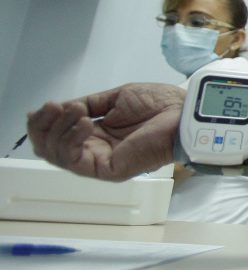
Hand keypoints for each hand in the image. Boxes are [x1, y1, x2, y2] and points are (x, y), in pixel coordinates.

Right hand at [27, 83, 184, 180]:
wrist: (183, 111)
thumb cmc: (159, 104)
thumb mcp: (114, 99)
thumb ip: (87, 105)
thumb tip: (59, 108)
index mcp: (96, 134)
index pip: (56, 135)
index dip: (42, 123)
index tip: (42, 106)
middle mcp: (95, 150)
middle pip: (49, 148)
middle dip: (44, 126)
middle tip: (53, 106)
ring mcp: (101, 162)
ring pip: (57, 155)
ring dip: (58, 129)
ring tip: (76, 111)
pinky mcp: (109, 170)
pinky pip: (76, 161)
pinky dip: (71, 140)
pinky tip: (84, 123)